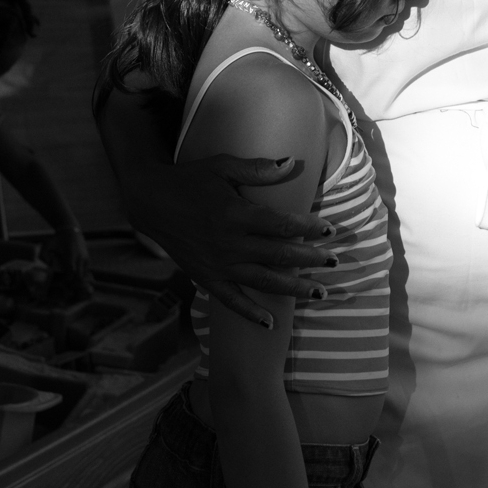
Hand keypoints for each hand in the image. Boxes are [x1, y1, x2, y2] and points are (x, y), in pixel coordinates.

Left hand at [47, 226, 91, 280]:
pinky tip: (73, 273)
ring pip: (83, 275)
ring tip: (68, 278)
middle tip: (64, 283)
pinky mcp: (88, 258)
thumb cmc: (57, 239)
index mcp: (70, 256)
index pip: (71, 274)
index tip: (60, 282)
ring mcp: (85, 258)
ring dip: (76, 279)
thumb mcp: (47, 245)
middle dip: (71, 282)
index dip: (66, 281)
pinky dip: (80, 274)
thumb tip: (48, 267)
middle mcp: (80, 258)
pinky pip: (85, 271)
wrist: (71, 230)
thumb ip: (43, 256)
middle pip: (78, 277)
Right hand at [135, 155, 337, 326]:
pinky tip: (271, 324)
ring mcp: (218, 265)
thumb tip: (291, 163)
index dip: (309, 228)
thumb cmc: (190, 179)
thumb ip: (257, 169)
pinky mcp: (206, 278)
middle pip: (279, 255)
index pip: (282, 225)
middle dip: (311, 259)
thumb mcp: (222, 166)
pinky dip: (251, 314)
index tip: (330, 231)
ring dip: (294, 288)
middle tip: (336, 262)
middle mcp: (230, 244)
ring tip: (320, 292)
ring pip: (263, 281)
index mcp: (236, 214)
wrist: (151, 202)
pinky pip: (232, 301)